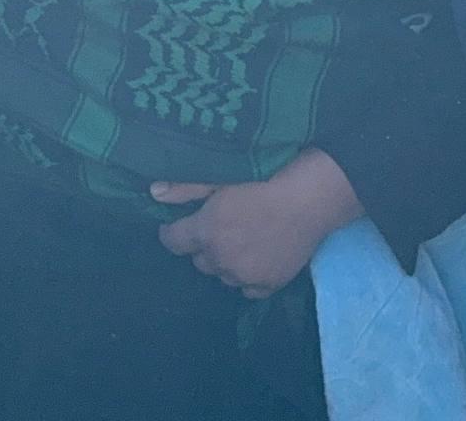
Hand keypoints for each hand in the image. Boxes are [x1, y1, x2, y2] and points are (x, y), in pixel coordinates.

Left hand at [155, 148, 363, 300]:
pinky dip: (248, 277)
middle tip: (222, 227)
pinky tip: (258, 259)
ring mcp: (244, 275)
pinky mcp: (268, 284)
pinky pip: (247, 289)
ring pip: (222, 275)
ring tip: (244, 241)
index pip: (173, 241)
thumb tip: (153, 193)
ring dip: (226, 261)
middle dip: (205, 246)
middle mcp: (220, 258)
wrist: (312, 197)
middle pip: (199, 260)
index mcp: (205, 231)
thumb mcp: (223, 176)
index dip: (174, 232)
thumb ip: (186, 188)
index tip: (180, 225)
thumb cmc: (267, 178)